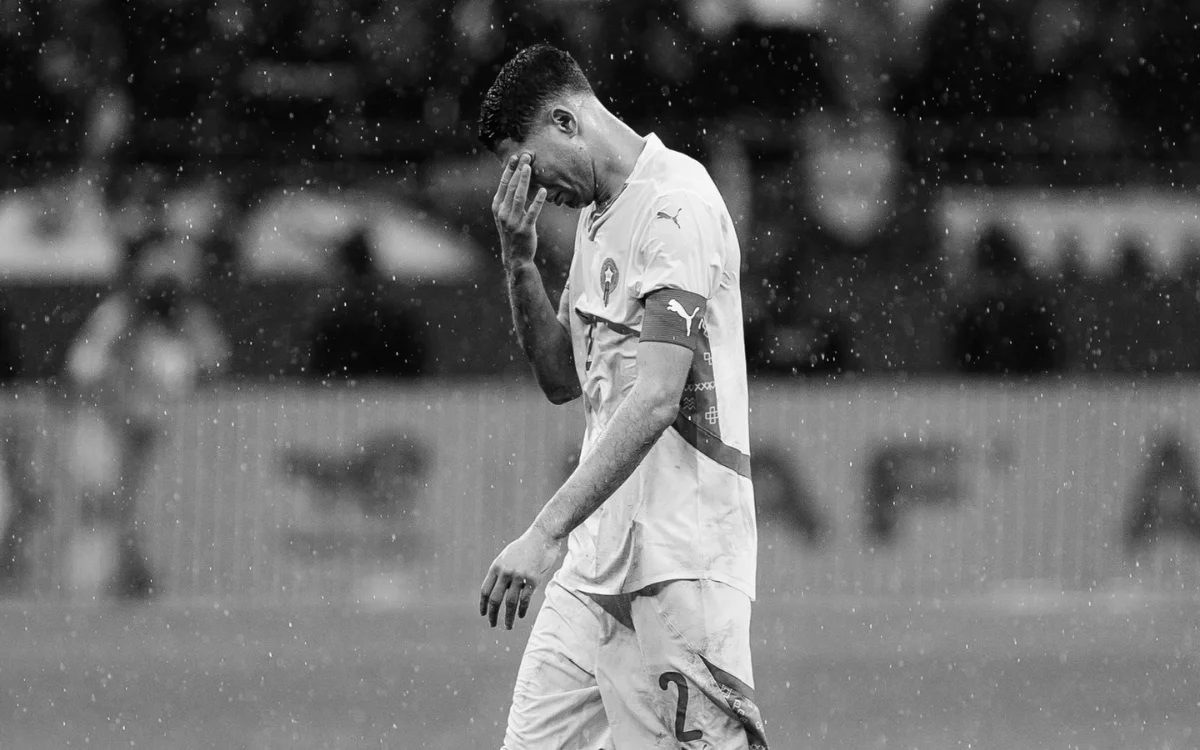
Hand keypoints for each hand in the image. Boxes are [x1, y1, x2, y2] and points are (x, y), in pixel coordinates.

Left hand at [479, 524, 561, 628]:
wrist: (543, 536)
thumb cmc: (525, 546)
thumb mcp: (507, 556)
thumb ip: (501, 571)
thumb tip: (497, 589)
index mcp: (496, 566)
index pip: (485, 590)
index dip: (483, 605)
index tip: (483, 615)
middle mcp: (505, 572)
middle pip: (495, 599)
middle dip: (492, 615)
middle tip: (492, 625)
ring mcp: (519, 576)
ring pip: (510, 602)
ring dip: (508, 617)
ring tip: (508, 626)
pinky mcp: (533, 579)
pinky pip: (525, 599)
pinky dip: (522, 610)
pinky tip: (521, 616)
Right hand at [491, 153, 546, 271]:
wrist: (515, 256)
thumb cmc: (513, 232)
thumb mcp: (506, 215)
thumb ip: (509, 199)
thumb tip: (518, 180)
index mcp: (497, 206)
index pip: (503, 183)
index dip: (510, 169)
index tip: (515, 156)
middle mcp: (502, 212)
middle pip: (511, 186)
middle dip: (518, 170)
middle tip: (526, 155)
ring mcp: (513, 221)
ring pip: (519, 197)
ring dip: (525, 180)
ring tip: (530, 167)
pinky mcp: (525, 229)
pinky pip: (532, 213)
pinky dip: (537, 201)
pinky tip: (544, 191)